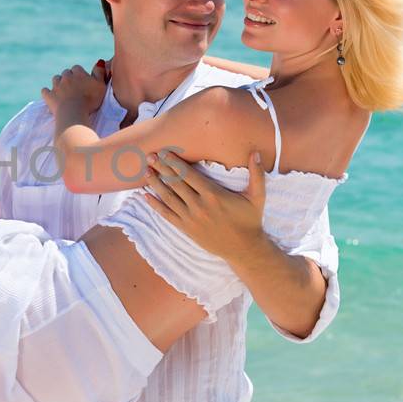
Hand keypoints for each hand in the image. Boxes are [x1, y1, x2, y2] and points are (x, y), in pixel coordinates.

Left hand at [40, 61, 108, 118]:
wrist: (74, 112)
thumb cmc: (90, 100)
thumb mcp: (101, 85)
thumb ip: (100, 73)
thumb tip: (99, 61)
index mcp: (78, 73)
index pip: (77, 68)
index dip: (79, 74)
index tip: (83, 81)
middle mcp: (66, 77)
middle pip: (66, 73)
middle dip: (69, 78)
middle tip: (74, 87)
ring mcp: (56, 86)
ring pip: (55, 79)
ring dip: (59, 83)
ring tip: (64, 90)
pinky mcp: (49, 96)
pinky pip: (45, 91)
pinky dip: (47, 92)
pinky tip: (50, 95)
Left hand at [142, 149, 266, 261]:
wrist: (244, 249)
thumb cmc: (250, 220)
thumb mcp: (258, 197)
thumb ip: (256, 174)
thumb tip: (256, 152)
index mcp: (213, 194)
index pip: (188, 174)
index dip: (174, 162)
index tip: (164, 152)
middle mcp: (199, 205)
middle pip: (175, 183)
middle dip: (161, 168)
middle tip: (149, 156)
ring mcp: (191, 218)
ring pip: (168, 197)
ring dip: (155, 184)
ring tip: (145, 172)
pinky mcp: (186, 229)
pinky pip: (167, 215)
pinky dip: (155, 205)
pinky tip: (145, 196)